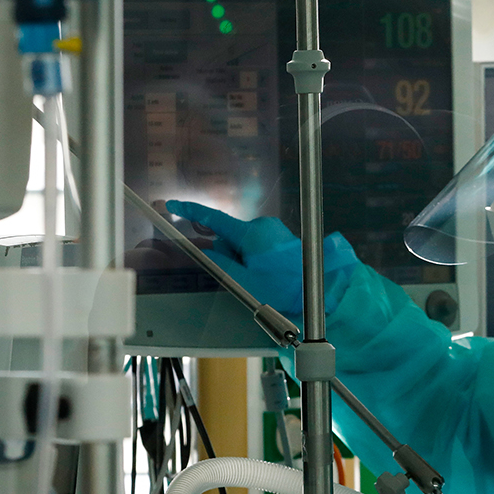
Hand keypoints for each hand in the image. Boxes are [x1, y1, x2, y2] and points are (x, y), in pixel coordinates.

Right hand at [164, 200, 359, 317]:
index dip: (190, 211)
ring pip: (243, 243)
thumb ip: (220, 264)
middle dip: (227, 254)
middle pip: (229, 236)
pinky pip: (257, 245)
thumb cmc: (285, 287)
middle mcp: (263, 226)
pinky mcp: (281, 237)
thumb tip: (204, 251)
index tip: (173, 204)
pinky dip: (254, 257)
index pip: (214, 218)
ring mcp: (274, 231)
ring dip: (243, 259)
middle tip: (243, 276)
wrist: (320, 289)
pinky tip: (267, 273)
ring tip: (261, 278)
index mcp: (251, 233)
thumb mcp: (244, 281)